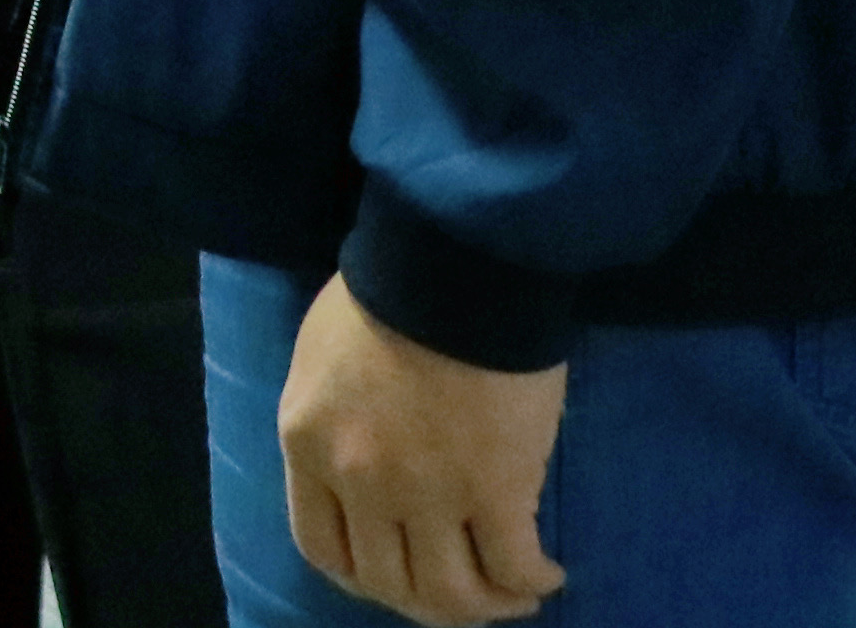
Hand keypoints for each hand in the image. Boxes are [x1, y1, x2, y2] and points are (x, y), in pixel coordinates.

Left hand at [280, 271, 568, 622]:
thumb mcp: (324, 359)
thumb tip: (366, 466)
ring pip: (450, 593)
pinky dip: (531, 581)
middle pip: (388, 583)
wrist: (453, 262)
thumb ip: (335, 424)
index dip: (364, 578)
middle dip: (427, 602)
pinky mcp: (496, 490)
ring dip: (484, 607)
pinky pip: (512, 566)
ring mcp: (426, 491)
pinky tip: (547, 573)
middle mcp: (359, 480)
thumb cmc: (390, 291)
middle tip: (465, 593)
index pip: (323, 547)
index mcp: (308, 443)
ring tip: (513, 595)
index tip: (395, 576)